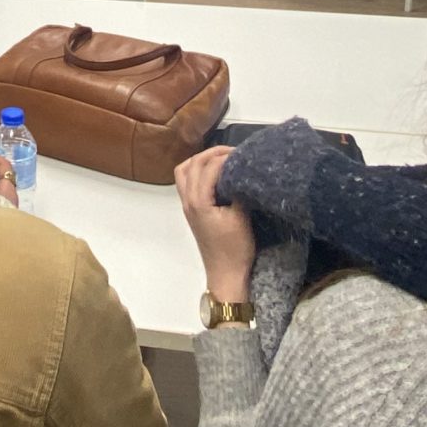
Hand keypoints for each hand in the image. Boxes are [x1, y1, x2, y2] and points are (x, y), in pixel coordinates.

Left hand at [174, 146, 256, 301]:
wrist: (226, 274)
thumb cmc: (235, 249)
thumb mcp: (242, 218)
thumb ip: (238, 191)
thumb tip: (241, 172)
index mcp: (199, 201)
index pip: (208, 167)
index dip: (225, 157)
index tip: (242, 154)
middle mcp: (188, 201)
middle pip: (192, 164)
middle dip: (212, 153)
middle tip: (233, 152)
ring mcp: (187, 206)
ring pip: (184, 172)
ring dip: (200, 160)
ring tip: (221, 159)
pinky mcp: (192, 211)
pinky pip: (187, 182)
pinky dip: (197, 171)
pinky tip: (215, 174)